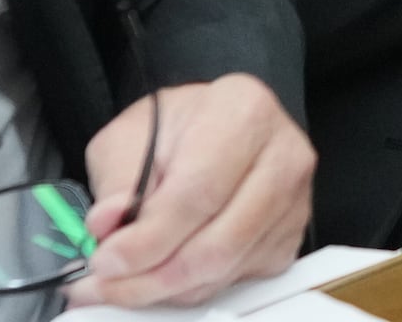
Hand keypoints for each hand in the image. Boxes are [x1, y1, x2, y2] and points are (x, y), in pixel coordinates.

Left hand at [69, 72, 313, 308]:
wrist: (209, 129)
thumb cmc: (174, 128)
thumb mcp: (129, 136)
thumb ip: (117, 180)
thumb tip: (108, 224)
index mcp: (244, 112)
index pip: (198, 193)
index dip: (148, 238)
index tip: (108, 260)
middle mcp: (282, 157)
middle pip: (217, 244)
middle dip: (153, 275)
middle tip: (108, 281)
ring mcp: (294, 202)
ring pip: (224, 271)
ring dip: (166, 289)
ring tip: (123, 282)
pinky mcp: (289, 238)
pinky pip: (235, 282)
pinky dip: (189, 289)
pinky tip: (160, 272)